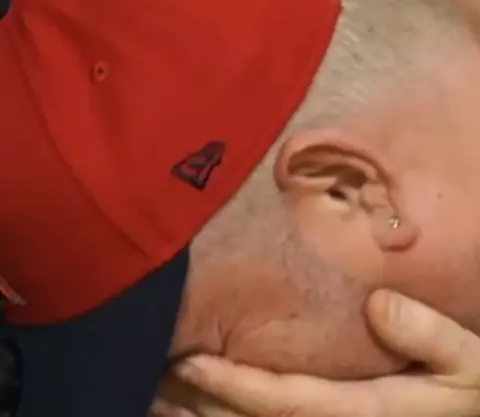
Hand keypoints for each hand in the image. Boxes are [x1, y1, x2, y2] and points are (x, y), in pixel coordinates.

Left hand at [156, 290, 479, 416]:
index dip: (232, 386)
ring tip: (164, 390)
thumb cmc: (470, 395)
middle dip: (202, 403)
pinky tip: (203, 409)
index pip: (281, 403)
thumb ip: (429, 333)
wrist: (472, 415)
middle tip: (158, 368)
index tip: (190, 363)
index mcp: (362, 416)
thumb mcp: (469, 363)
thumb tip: (378, 304)